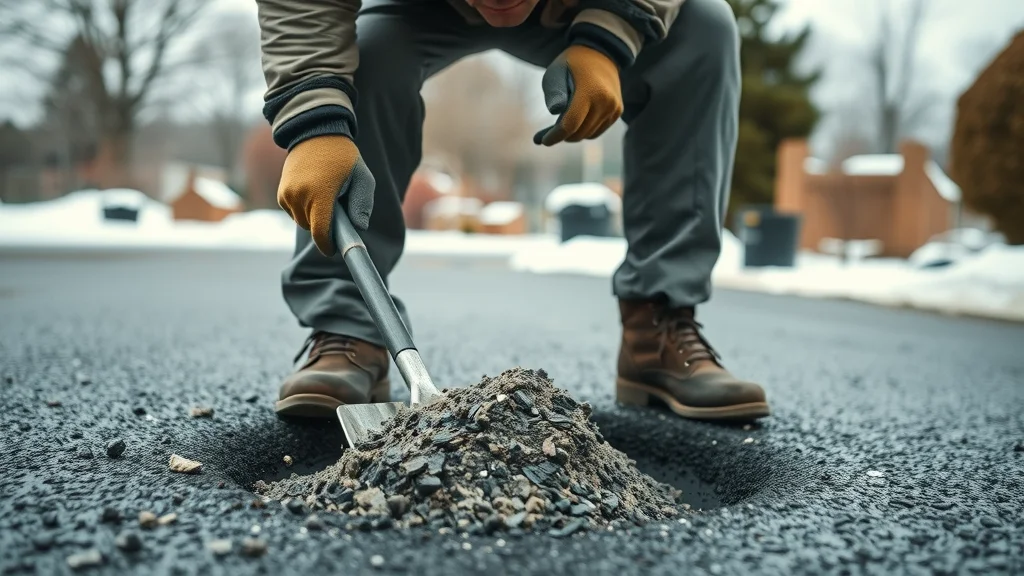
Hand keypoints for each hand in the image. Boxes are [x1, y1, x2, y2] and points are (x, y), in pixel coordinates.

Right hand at [277, 135, 374, 256]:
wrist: (315, 134)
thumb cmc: (344, 158)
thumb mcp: (362, 177)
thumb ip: (362, 204)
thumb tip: (359, 227)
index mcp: (320, 193)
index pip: (321, 232)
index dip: (328, 246)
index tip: (334, 251)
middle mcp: (299, 195)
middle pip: (313, 228)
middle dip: (325, 227)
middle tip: (338, 212)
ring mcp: (287, 194)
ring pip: (302, 222)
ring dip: (314, 218)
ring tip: (326, 199)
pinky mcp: (281, 193)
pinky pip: (294, 213)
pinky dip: (304, 210)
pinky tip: (313, 194)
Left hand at [533, 44, 623, 145]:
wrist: (600, 53)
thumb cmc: (571, 65)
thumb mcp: (555, 74)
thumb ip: (554, 94)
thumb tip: (556, 112)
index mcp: (590, 91)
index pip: (571, 124)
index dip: (555, 136)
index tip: (541, 141)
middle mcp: (606, 102)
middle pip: (579, 132)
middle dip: (561, 136)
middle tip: (544, 133)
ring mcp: (614, 108)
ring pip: (587, 135)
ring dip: (571, 134)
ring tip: (557, 126)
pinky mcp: (617, 112)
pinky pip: (596, 131)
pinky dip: (583, 131)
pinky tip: (573, 122)